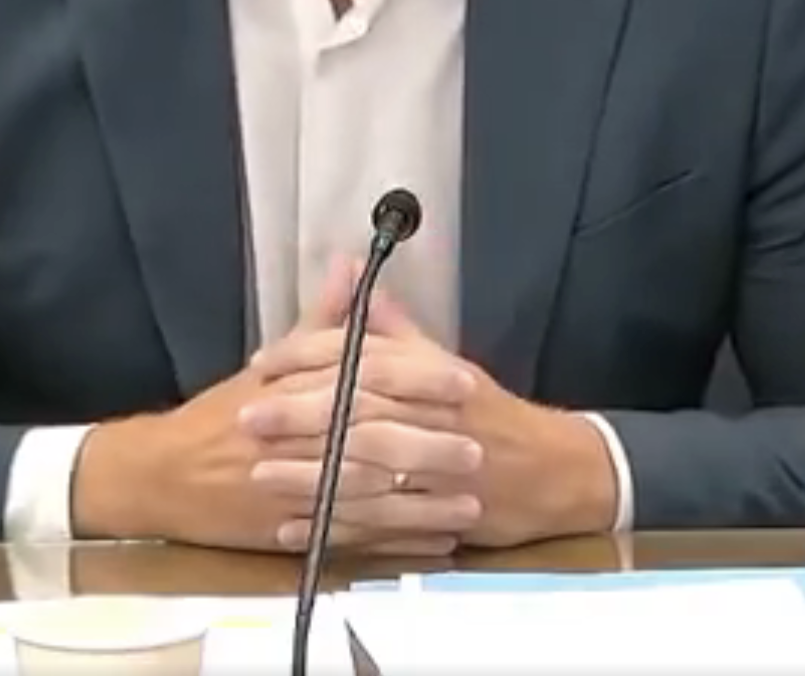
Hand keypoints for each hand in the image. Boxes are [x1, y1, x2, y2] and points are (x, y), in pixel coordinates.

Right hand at [65, 257, 469, 553]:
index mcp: (295, 391)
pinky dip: (396, 542)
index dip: (417, 382)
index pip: (364, 380)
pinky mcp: (291, 531)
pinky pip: (354, 539)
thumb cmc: (221, 417)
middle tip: (478, 451)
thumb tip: (351, 267)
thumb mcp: (270, 366)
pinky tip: (435, 543)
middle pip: (370, 442)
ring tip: (471, 508)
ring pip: (368, 498)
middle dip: (426, 448)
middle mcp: (296, 439)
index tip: (463, 382)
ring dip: (422, 505)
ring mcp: (294, 490)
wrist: (163, 474)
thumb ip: (320, 322)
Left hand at [246, 263, 619, 548]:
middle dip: (300, 414)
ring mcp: (438, 471)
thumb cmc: (492, 416)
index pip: (365, 357)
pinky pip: (379, 524)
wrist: (555, 471)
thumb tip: (352, 276)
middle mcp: (436, 418)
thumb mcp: (447, 364)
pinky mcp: (438, 516)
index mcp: (434, 375)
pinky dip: (334, 527)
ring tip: (260, 474)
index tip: (264, 362)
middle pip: (361, 411)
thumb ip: (394, 330)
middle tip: (249, 415)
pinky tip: (295, 528)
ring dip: (310, 474)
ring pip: (367, 470)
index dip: (311, 357)